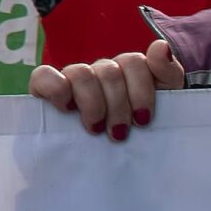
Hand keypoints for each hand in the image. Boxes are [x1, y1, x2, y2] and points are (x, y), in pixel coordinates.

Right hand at [28, 39, 183, 141]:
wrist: (124, 164)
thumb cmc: (139, 134)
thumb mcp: (164, 105)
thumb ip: (167, 73)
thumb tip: (160, 45)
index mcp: (126, 72)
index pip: (132, 62)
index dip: (140, 90)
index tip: (142, 120)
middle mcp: (98, 72)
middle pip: (109, 71)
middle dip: (118, 106)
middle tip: (119, 134)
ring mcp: (71, 80)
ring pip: (81, 73)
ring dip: (92, 103)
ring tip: (95, 128)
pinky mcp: (44, 91)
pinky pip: (43, 75)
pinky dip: (56, 88)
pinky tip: (66, 108)